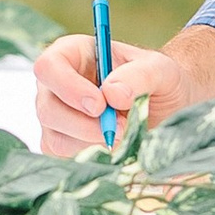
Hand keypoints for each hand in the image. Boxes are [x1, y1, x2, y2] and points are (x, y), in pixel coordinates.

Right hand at [29, 23, 214, 156]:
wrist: (167, 109)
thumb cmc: (159, 81)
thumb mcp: (160, 70)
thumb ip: (140, 75)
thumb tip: (112, 93)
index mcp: (72, 55)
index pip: (48, 66)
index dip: (68, 87)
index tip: (100, 105)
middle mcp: (56, 86)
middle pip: (47, 108)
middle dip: (84, 125)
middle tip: (122, 129)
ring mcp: (56, 117)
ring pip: (55, 139)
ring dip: (92, 144)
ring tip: (125, 136)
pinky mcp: (62, 144)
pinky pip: (64, 159)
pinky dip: (91, 159)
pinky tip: (115, 148)